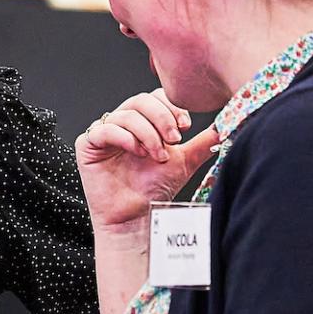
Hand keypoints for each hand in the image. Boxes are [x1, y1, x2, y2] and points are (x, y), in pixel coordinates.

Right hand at [77, 90, 222, 229]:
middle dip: (161, 117)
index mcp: (142, 121)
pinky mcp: (87, 144)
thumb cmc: (154, 190)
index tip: (185, 126)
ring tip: (157, 155)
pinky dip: (125, 138)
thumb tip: (225, 126)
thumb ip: (202, 142)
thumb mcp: (184, 161)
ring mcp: (103, 132)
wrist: (136, 216)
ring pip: (126, 114)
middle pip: (140, 100)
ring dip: (147, 133)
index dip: (170, 106)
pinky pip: (104, 129)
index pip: (154, 97)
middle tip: (174, 139)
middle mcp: (122, 123)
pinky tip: (138, 152)